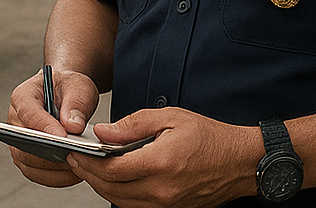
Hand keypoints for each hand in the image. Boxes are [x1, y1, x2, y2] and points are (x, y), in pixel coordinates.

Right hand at [6, 68, 98, 187]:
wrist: (66, 94)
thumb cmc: (68, 87)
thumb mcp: (78, 86)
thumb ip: (76, 104)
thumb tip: (73, 127)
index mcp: (22, 96)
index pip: (29, 114)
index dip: (45, 127)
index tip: (64, 138)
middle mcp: (15, 120)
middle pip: (24, 145)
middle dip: (50, 154)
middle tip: (76, 157)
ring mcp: (18, 142)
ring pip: (29, 164)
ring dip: (54, 169)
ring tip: (80, 166)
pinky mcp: (27, 158)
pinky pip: (38, 174)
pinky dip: (56, 177)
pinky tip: (75, 171)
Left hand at [62, 107, 259, 207]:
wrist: (240, 162)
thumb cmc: (208, 136)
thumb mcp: (169, 117)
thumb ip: (132, 124)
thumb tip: (103, 132)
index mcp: (161, 164)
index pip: (113, 170)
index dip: (89, 163)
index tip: (75, 152)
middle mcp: (163, 190)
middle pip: (113, 190)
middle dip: (90, 176)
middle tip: (75, 160)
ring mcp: (169, 204)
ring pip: (123, 202)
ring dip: (103, 187)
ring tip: (91, 168)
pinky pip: (138, 207)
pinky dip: (121, 195)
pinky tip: (115, 179)